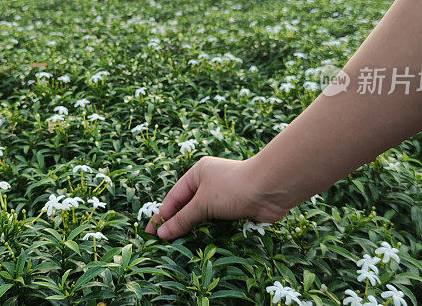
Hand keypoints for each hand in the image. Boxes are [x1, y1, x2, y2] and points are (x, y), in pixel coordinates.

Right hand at [145, 156, 289, 239]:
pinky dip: (209, 233)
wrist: (271, 189)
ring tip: (178, 248)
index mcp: (198, 173)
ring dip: (194, 230)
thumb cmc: (233, 188)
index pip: (174, 197)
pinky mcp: (236, 209)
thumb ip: (183, 219)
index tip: (150, 233)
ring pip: (203, 216)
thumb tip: (162, 234)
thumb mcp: (203, 203)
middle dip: (176, 224)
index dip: (162, 216)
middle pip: (188, 206)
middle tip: (161, 244)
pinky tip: (200, 244)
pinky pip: (217, 223)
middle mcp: (210, 182)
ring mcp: (224, 196)